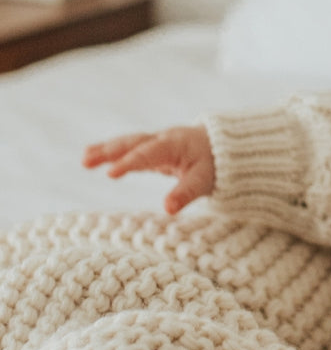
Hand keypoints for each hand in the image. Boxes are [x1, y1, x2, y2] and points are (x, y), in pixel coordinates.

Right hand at [82, 125, 214, 214]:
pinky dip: (113, 152)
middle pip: (134, 143)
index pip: (149, 154)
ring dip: (107, 149)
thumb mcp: (204, 180)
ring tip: (85, 158)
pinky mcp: (154, 149)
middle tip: (86, 161)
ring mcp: (157, 142)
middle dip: (110, 151)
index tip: (111, 173)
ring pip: (130, 143)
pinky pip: (131, 148)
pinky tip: (93, 158)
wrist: (226, 146)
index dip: (130, 162)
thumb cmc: (217, 163)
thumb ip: (186, 193)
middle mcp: (163, 139)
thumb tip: (168, 209)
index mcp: (175, 145)